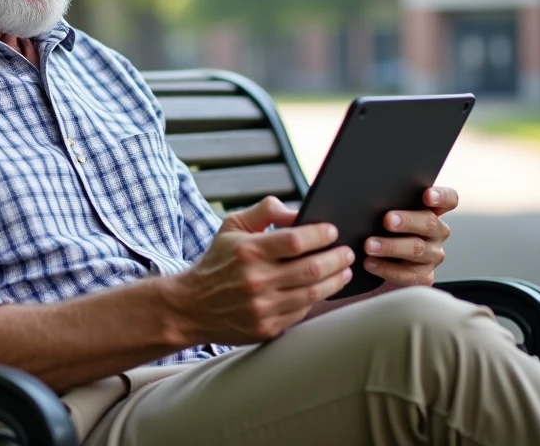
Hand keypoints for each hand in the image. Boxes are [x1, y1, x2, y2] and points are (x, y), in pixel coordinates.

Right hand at [166, 196, 354, 346]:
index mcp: (248, 251)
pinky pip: (302, 313)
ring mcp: (262, 307)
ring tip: (345, 270)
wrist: (190, 306)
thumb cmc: (217, 261)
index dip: (320, 235)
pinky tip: (323, 288)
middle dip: (337, 258)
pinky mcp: (267, 328)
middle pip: (311, 269)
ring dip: (336, 280)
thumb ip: (264, 211)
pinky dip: (317, 299)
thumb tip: (298, 212)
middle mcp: (256, 280)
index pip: (295, 241)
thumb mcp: (231, 226)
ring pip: (313, 293)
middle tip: (348, 252)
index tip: (333, 231)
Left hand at [364, 186, 457, 287]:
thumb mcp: (388, 214)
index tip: (426, 196)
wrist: (377, 262)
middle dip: (407, 221)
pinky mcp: (424, 276)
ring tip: (369, 245)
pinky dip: (386, 268)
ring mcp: (432, 255)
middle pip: (429, 223)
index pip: (449, 199)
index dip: (441, 196)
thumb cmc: (383, 229)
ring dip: (391, 246)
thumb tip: (371, 198)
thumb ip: (389, 204)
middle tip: (387, 220)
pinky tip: (370, 263)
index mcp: (432, 211)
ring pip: (417, 249)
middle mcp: (437, 232)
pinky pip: (408, 274)